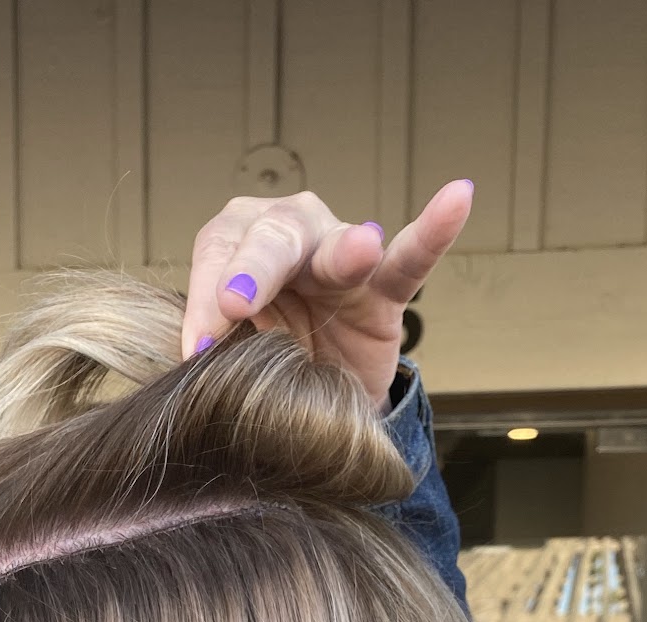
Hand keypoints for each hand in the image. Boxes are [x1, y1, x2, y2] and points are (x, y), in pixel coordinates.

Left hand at [182, 181, 473, 409]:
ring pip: (336, 245)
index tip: (194, 347)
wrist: (308, 399)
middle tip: (235, 303)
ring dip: (345, 249)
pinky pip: (413, 256)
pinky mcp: (386, 289)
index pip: (217, 254)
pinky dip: (434, 229)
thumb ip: (212, 343)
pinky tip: (457, 197)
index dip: (204, 298)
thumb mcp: (226, 355)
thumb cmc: (256, 363)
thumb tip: (189, 357)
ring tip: (359, 250)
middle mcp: (289, 237)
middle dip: (253, 268)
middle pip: (271, 237)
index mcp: (235, 245)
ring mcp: (342, 258)